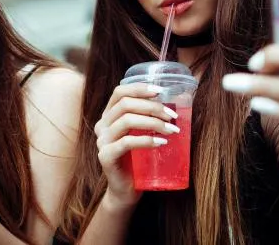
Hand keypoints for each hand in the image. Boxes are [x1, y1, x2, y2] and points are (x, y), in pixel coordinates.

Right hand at [93, 83, 178, 208]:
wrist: (127, 190)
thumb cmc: (138, 160)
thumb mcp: (142, 134)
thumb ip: (149, 119)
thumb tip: (177, 103)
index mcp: (109, 115)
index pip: (119, 92)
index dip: (139, 88)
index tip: (161, 91)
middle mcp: (102, 125)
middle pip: (125, 104)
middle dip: (152, 107)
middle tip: (172, 116)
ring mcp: (102, 141)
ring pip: (126, 121)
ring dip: (153, 122)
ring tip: (171, 130)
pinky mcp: (106, 156)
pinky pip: (126, 142)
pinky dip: (146, 140)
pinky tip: (160, 143)